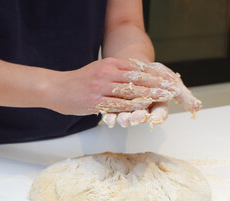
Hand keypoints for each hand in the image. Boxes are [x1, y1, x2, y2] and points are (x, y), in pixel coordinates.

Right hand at [46, 57, 174, 114]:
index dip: (155, 74)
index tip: (168, 78)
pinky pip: (118, 103)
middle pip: (137, 78)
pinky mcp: (96, 100)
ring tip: (164, 97)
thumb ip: (117, 72)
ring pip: (130, 90)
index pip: (137, 68)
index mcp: (110, 64)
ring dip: (149, 94)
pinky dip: (133, 105)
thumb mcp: (99, 70)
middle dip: (157, 84)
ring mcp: (101, 86)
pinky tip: (144, 107)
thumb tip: (136, 77)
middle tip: (172, 88)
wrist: (56, 88)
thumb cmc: (79, 81)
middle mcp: (107, 73)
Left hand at [102, 59, 200, 127]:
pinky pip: (113, 114)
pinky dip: (110, 117)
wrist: (132, 67)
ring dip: (123, 120)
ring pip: (127, 117)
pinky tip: (108, 118)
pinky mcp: (115, 107)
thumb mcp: (169, 79)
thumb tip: (197, 107)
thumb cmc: (152, 74)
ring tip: (121, 120)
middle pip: (142, 116)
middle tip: (134, 119)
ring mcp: (129, 109)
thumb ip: (182, 94)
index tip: (156, 119)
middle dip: (138, 118)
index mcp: (157, 104)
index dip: (158, 116)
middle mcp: (143, 109)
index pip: (160, 113)